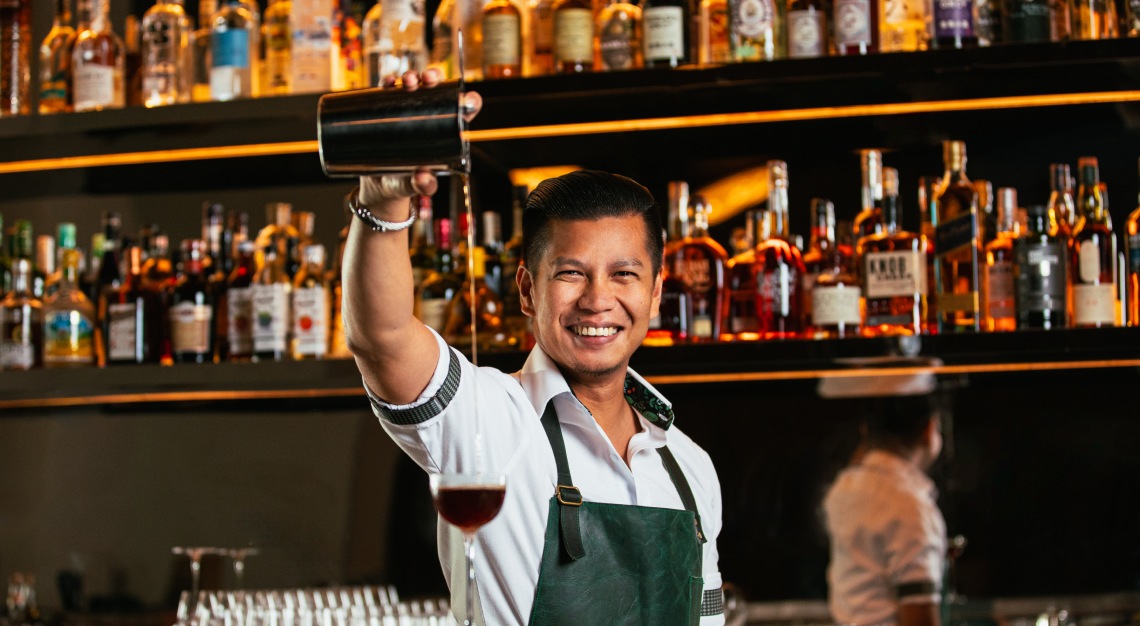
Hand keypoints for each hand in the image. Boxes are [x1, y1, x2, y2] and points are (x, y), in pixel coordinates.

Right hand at [358, 68, 482, 217]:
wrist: (377, 187)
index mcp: (443, 134)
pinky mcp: (385, 112)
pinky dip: (388, 83)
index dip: (469, 101)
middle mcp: (426, 119)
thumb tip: (423, 178)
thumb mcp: (414, 186)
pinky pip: (388, 92)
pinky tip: (388, 82)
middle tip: (426, 80)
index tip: (467, 99)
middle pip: (436, 91)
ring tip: (406, 81)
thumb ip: (422, 185)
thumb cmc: (403, 185)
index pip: (461, 112)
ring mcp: (406, 113)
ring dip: (411, 77)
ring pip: (412, 87)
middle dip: (434, 78)